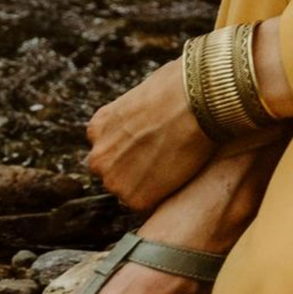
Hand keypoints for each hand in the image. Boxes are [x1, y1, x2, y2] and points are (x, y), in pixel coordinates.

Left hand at [85, 59, 214, 210]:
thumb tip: (154, 113)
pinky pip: (145, 205)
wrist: (194, 103)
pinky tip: (179, 178)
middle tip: (165, 161)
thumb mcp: (144, 94)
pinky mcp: (133, 198)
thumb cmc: (179, 88)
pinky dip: (161, 197)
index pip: (110, 149)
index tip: (154, 146)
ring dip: (148, 185)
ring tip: (176, 169)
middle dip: (135, 170)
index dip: (133, 150)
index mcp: (98, 127)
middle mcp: (98, 155)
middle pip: (113, 173)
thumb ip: (138, 113)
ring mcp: (113, 179)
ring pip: (128, 191)